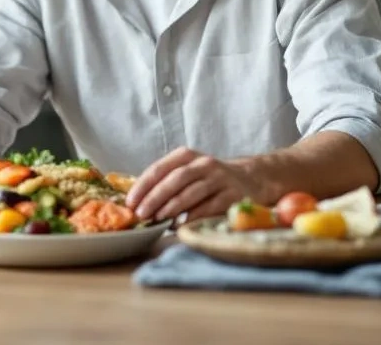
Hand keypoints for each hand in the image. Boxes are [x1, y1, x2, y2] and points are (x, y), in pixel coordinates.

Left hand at [125, 147, 260, 223]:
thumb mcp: (188, 172)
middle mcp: (203, 164)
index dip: (143, 186)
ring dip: (172, 207)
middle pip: (175, 179)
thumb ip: (165, 183)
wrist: (250, 178)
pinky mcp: (233, 195)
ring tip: (158, 220)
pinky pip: (210, 207)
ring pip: (192, 192)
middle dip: (155, 197)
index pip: (159, 168)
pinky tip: (180, 225)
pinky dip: (193, 217)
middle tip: (141, 214)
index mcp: (186, 156)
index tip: (130, 202)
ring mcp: (220, 179)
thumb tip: (137, 205)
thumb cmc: (208, 180)